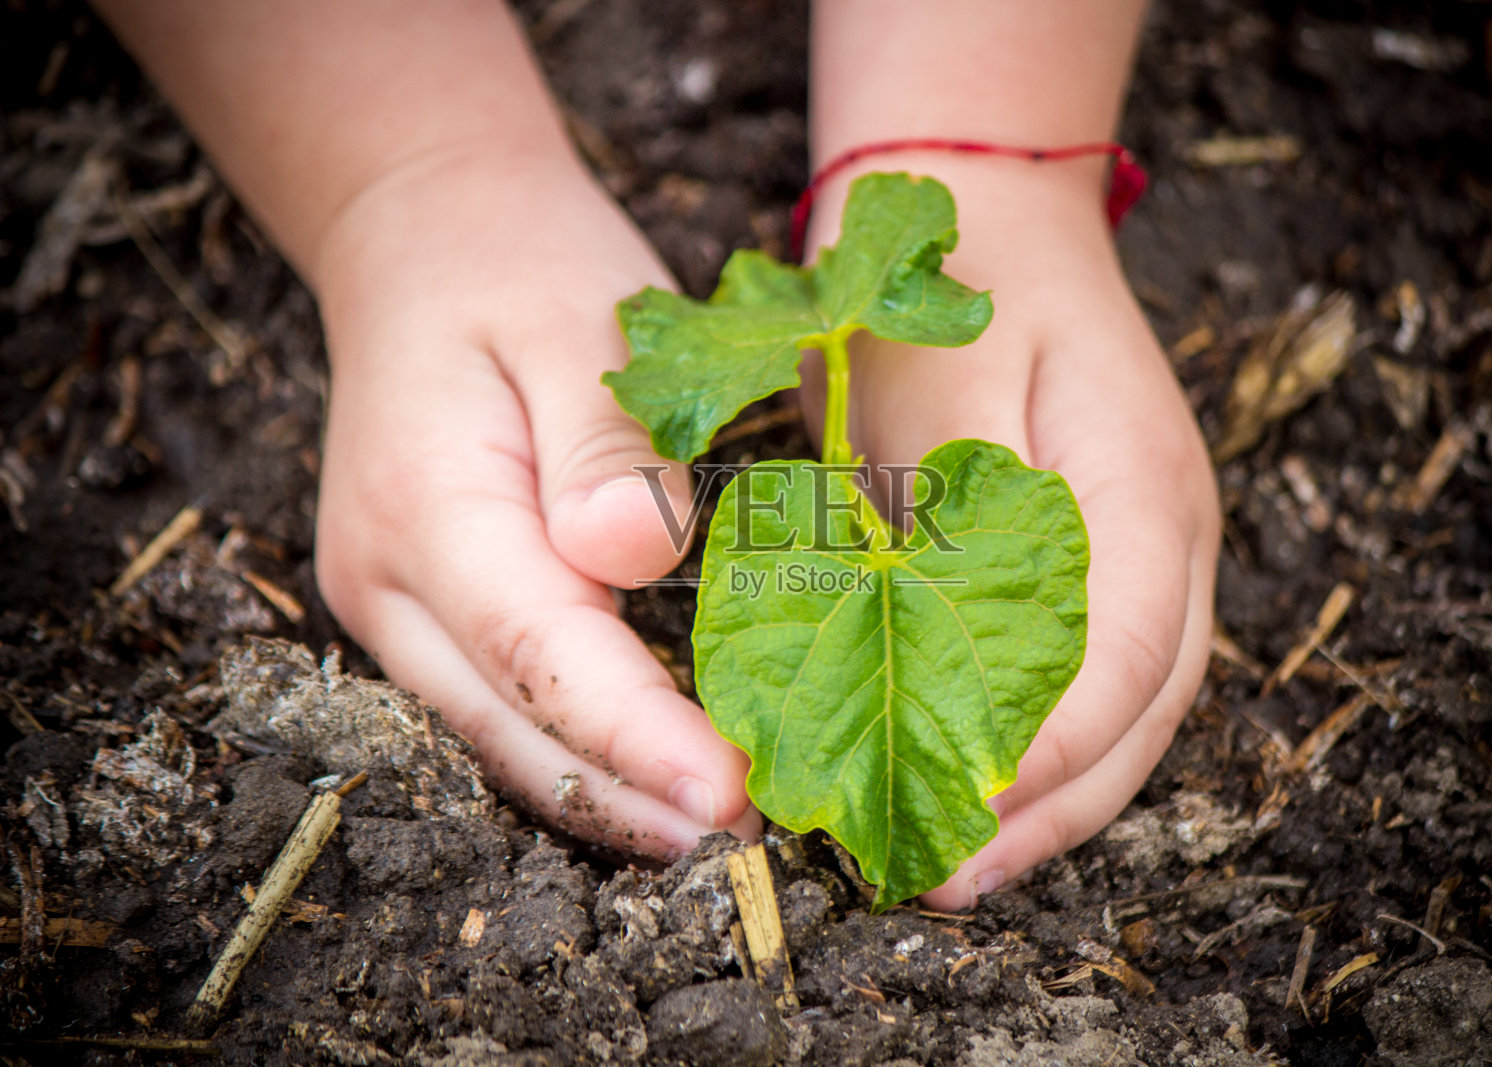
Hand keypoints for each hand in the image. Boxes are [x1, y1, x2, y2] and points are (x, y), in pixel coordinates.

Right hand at [310, 145, 762, 855]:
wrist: (425, 241)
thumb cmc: (518, 269)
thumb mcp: (580, 320)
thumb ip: (606, 443)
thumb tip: (626, 556)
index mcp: (428, 508)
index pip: (538, 652)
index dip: (635, 736)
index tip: (731, 798)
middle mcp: (390, 585)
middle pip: (512, 730)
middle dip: (630, 802)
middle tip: (754, 850)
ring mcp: (396, 610)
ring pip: (501, 741)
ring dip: (606, 799)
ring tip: (719, 841)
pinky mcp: (427, 615)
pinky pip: (503, 711)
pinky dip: (579, 756)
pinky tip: (655, 783)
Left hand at [806, 160, 1220, 908]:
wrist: (996, 215)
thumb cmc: (953, 290)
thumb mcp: (936, 380)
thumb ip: (943, 507)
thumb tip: (922, 646)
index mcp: (1142, 490)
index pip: (1122, 654)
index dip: (1050, 745)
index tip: (966, 804)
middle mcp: (1168, 537)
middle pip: (1142, 709)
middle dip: (1052, 806)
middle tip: (949, 874)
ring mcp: (1147, 554)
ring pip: (1128, 711)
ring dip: (1053, 799)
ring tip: (960, 867)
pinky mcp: (1101, 564)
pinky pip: (1092, 678)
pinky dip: (1043, 746)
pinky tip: (982, 790)